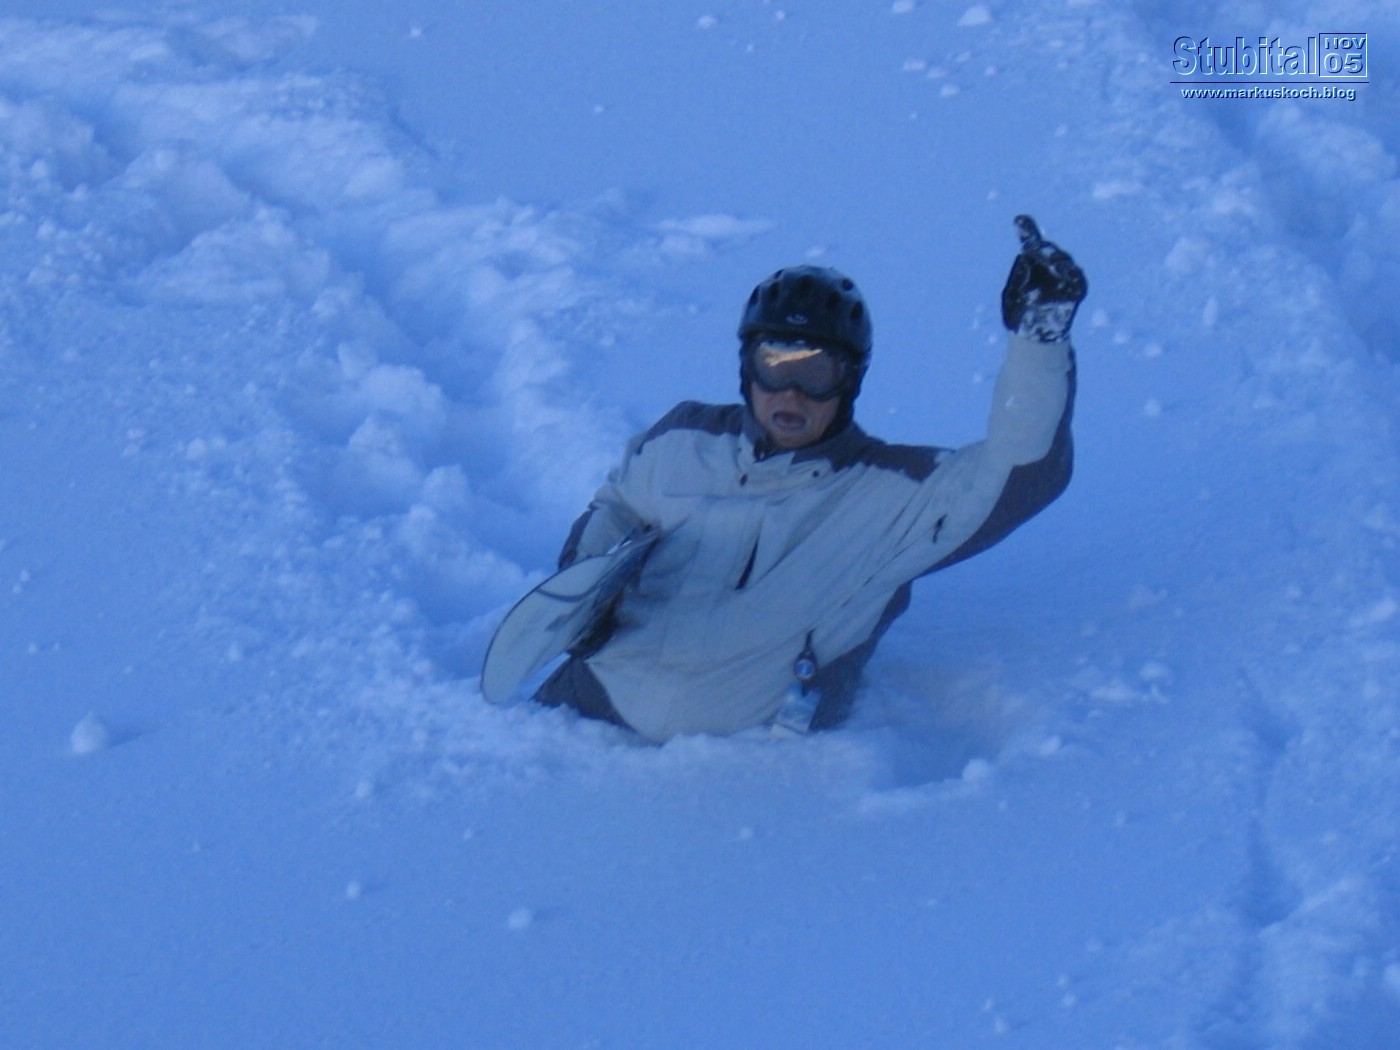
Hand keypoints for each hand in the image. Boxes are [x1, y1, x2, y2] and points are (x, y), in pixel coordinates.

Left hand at [1001, 215, 1086, 341]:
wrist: (1032, 336)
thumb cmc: (1018, 315)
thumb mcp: (1011, 295)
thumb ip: (1017, 277)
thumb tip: (1025, 258)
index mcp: (1032, 265)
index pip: (1031, 244)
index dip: (1026, 230)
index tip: (1019, 220)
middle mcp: (1049, 267)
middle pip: (1048, 251)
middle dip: (1041, 249)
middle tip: (1030, 247)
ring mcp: (1064, 277)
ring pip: (1063, 261)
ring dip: (1056, 259)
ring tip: (1048, 261)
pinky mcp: (1077, 289)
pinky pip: (1078, 279)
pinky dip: (1072, 274)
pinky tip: (1062, 270)